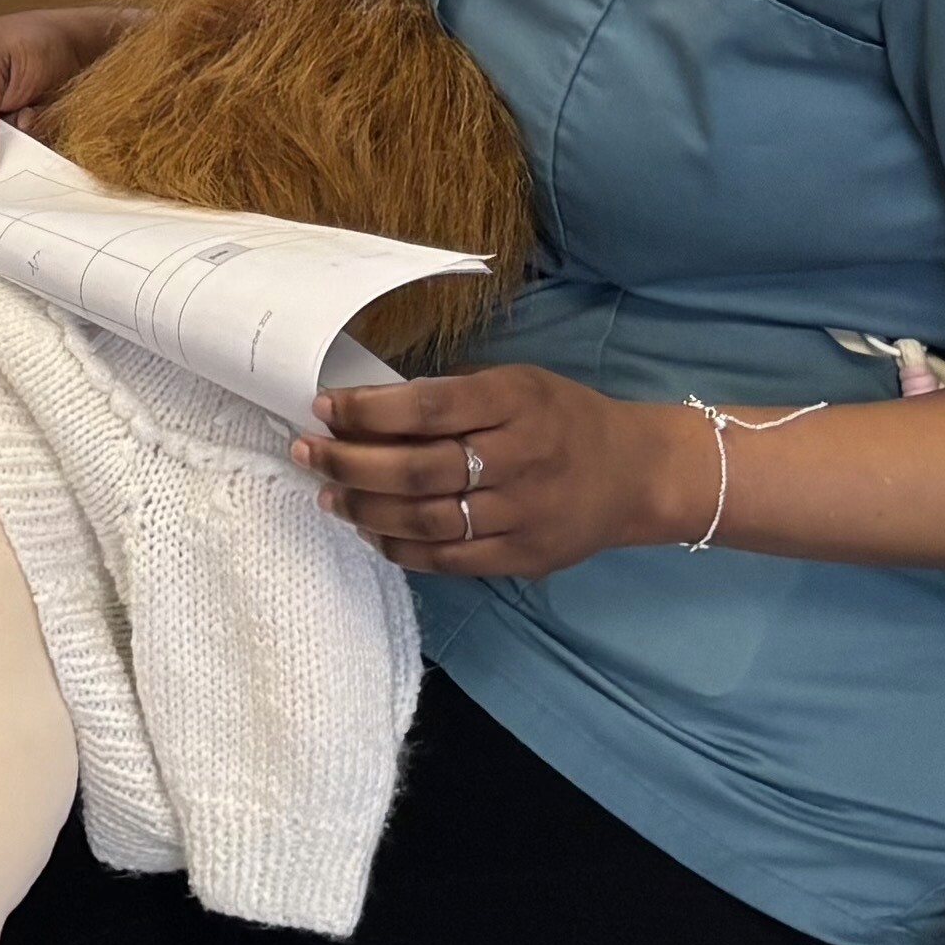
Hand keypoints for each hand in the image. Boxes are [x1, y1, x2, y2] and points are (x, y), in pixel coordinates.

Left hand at [304, 366, 698, 580]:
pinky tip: (371, 532)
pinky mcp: (525, 557)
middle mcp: (521, 459)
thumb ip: (454, 395)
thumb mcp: (516, 385)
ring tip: (327, 496)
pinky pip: (451, 559)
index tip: (323, 406)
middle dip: (350, 462)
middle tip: (307, 453)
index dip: (368, 410)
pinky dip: (402, 548)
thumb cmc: (562, 418)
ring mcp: (524, 514)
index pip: (429, 406)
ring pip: (429, 519)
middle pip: (420, 469)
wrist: (637, 474)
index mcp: (517, 403)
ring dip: (366, 510)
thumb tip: (369, 408)